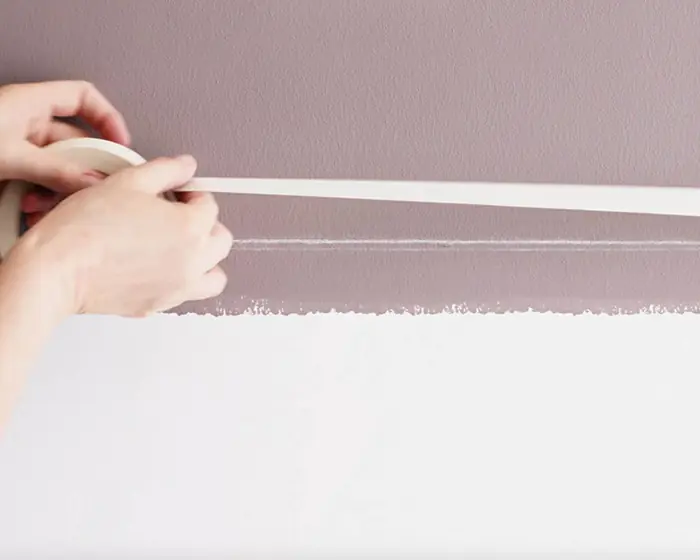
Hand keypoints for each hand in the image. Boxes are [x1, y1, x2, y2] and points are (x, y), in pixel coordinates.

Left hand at [0, 80, 129, 226]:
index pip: (83, 98)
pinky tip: (31, 211)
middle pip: (75, 140)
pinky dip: (40, 198)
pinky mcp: (6, 168)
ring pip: (57, 166)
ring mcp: (15, 145)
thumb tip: (93, 184)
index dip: (108, 118)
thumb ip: (55, 171)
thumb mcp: (9, 156)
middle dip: (83, 168)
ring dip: (59, 189)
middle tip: (95, 188)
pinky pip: (37, 181)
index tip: (121, 145)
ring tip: (50, 205)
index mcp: (29, 103)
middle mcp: (24, 121)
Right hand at [9, 154, 233, 316]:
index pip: (210, 206)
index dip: (192, 194)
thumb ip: (166, 170)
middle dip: (205, 225)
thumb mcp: (129, 181)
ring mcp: (179, 288)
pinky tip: (157, 268)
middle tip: (178, 217)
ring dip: (204, 260)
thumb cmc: (87, 227)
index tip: (176, 194)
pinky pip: (185, 294)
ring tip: (178, 247)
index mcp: (191, 228)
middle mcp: (193, 262)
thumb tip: (186, 167)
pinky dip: (181, 282)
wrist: (59, 268)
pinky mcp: (159, 305)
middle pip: (220, 241)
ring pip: (213, 276)